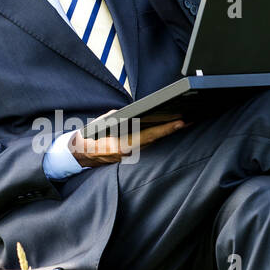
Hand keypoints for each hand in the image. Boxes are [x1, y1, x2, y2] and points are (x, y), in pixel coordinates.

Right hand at [68, 110, 187, 166]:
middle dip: (172, 130)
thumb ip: (118, 117)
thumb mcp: (101, 123)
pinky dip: (157, 136)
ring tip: (184, 122)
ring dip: (167, 133)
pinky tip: (167, 129)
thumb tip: (133, 114)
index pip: (149, 136)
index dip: (166, 129)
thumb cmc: (88, 137)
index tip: (180, 123)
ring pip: (152, 143)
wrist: (78, 154)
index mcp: (121, 146)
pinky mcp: (130, 155)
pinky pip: (146, 145)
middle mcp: (128, 154)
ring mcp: (130, 156)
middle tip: (191, 120)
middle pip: (155, 140)